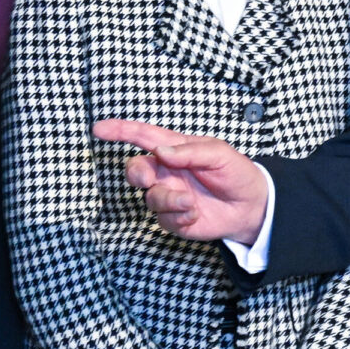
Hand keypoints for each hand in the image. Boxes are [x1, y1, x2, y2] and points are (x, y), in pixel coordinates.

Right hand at [92, 119, 267, 244]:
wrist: (251, 206)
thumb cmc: (235, 173)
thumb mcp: (219, 154)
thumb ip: (189, 151)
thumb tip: (161, 152)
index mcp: (174, 149)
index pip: (143, 136)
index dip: (120, 131)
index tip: (98, 129)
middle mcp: (166, 172)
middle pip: (135, 170)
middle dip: (136, 174)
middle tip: (149, 179)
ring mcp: (168, 195)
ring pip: (150, 198)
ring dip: (168, 200)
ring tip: (190, 202)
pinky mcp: (174, 218)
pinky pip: (164, 219)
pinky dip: (179, 217)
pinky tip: (195, 213)